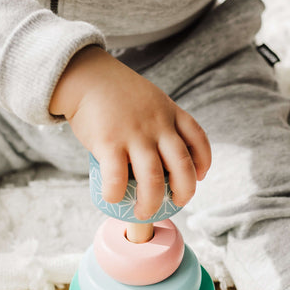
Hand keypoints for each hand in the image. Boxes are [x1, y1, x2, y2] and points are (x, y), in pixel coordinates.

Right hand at [49, 45, 211, 219]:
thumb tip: (163, 154)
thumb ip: (161, 120)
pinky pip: (117, 179)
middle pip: (183, 167)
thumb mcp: (150, 99)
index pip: (198, 139)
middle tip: (174, 203)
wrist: (86, 76)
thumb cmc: (116, 93)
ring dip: (150, 204)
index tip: (199, 176)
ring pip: (153, 180)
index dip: (203, 162)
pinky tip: (112, 199)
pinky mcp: (109, 143)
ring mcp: (134, 135)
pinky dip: (116, 194)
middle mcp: (157, 126)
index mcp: (170, 113)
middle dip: (183, 193)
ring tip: (143, 213)